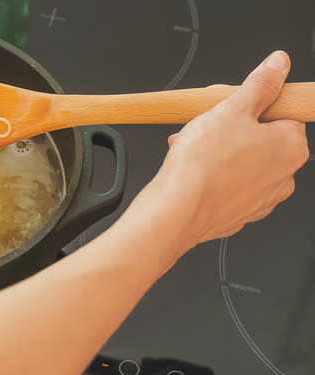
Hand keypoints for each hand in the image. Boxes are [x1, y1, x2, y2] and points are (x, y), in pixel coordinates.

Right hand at [154, 50, 308, 244]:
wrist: (177, 210)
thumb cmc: (204, 164)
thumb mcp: (232, 108)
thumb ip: (260, 84)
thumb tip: (278, 64)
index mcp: (291, 146)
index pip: (281, 114)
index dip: (251, 106)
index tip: (231, 107)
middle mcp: (284, 176)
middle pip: (260, 139)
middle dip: (230, 130)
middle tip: (206, 126)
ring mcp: (261, 199)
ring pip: (241, 164)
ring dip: (218, 153)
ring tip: (192, 148)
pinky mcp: (238, 214)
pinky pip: (228, 187)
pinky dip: (212, 177)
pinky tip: (192, 170)